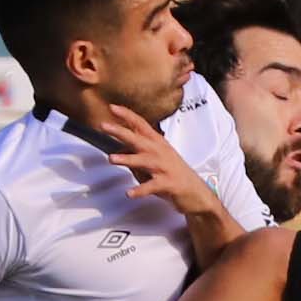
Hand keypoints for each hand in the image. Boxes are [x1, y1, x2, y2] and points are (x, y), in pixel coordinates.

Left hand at [99, 104, 224, 222]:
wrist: (197, 193)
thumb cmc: (174, 174)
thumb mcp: (158, 158)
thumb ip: (138, 153)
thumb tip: (119, 149)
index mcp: (158, 143)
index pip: (141, 125)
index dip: (127, 115)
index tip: (112, 107)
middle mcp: (161, 152)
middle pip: (139, 139)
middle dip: (121, 131)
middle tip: (104, 126)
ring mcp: (165, 168)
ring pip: (144, 161)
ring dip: (127, 159)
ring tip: (112, 158)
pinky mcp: (168, 184)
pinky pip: (152, 187)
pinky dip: (140, 190)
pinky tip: (129, 193)